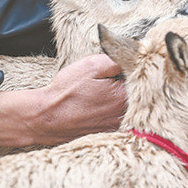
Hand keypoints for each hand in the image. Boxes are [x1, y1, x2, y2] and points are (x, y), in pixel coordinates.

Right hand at [0, 54, 126, 147]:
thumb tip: (134, 54)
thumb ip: (118, 59)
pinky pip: (119, 117)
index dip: (133, 68)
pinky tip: (98, 102)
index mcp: (125, 97)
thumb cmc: (66, 92)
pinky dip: (112, 108)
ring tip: (100, 90)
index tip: (122, 64)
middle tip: (109, 77)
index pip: (142, 78)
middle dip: (128, 82)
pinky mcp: (107, 132)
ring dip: (120, 95)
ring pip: (129, 106)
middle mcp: (125, 115)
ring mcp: (116, 126)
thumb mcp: (92, 65)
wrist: (45, 117)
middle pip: (138, 94)